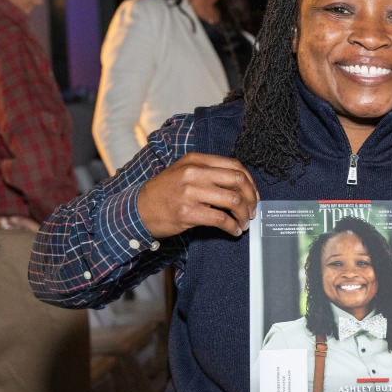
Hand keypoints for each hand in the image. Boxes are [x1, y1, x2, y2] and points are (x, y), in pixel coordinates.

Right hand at [136, 152, 258, 238]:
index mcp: (196, 160)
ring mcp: (190, 192)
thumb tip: (240, 185)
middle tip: (252, 210)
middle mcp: (194, 172)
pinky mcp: (188, 212)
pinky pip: (221, 220)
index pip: (234, 166)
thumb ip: (209, 172)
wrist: (138, 209)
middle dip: (251, 198)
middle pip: (238, 181)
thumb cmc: (164, 192)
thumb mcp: (184, 171)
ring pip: (233, 201)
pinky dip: (232, 227)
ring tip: (244, 223)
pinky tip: (234, 231)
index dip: (250, 182)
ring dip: (244, 215)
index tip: (253, 195)